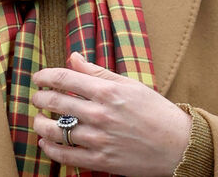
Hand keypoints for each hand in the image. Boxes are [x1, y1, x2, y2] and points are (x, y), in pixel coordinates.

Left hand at [32, 51, 190, 176]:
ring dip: (40, 124)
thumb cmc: (156, 112)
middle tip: (37, 97)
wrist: (180, 146)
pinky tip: (45, 142)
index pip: (64, 79)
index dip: (45, 76)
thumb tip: (73, 57)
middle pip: (56, 102)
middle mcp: (101, 115)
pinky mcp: (102, 160)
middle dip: (40, 98)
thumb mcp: (129, 85)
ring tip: (38, 120)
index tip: (37, 78)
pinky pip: (67, 156)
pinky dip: (50, 149)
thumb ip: (98, 72)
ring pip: (56, 130)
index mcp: (108, 92)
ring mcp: (100, 139)